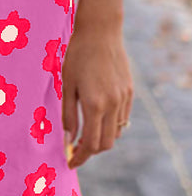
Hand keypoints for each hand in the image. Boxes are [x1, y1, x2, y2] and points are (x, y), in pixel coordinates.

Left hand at [61, 24, 132, 168]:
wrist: (100, 32)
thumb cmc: (77, 57)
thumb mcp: (66, 86)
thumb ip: (68, 116)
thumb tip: (68, 140)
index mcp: (94, 105)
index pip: (90, 144)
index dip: (79, 157)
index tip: (70, 162)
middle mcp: (113, 105)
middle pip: (105, 144)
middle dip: (90, 152)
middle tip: (75, 151)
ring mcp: (124, 99)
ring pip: (116, 133)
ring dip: (101, 139)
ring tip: (84, 136)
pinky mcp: (130, 92)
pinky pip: (122, 119)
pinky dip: (111, 126)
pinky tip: (97, 120)